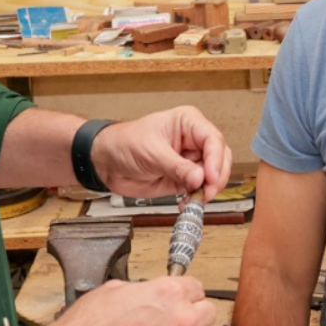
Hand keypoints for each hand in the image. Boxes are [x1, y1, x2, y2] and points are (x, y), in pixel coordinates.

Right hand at [49, 276, 216, 325]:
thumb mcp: (114, 291)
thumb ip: (143, 292)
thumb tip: (148, 296)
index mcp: (167, 293)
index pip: (196, 288)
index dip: (186, 295)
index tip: (182, 301)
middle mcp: (181, 319)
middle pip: (207, 313)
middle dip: (193, 316)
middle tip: (175, 324)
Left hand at [92, 106, 233, 200]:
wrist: (106, 162)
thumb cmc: (124, 144)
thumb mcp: (151, 153)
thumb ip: (176, 167)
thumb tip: (200, 178)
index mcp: (188, 123)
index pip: (212, 138)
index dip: (216, 158)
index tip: (210, 177)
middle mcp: (193, 141)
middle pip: (220, 157)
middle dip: (216, 176)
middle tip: (207, 191)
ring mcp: (190, 161)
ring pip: (214, 175)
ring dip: (208, 189)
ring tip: (196, 198)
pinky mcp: (184, 178)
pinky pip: (200, 189)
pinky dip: (197, 198)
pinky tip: (187, 203)